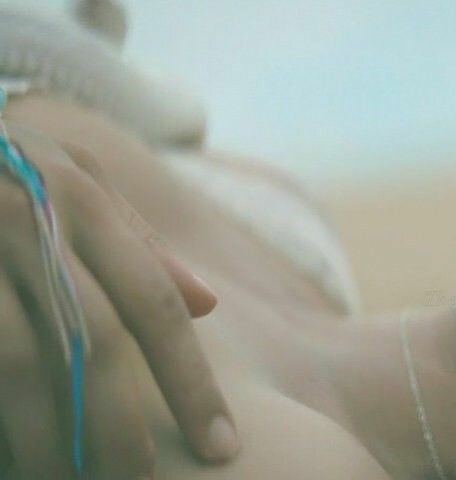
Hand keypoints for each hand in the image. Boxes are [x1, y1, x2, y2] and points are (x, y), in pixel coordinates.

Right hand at [0, 125, 237, 477]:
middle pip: (96, 343)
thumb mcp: (74, 176)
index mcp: (80, 198)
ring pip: (25, 364)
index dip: (191, 381)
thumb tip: (210, 304)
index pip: (155, 303)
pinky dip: (0, 414)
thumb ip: (139, 239)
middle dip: (123, 425)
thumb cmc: (9, 161)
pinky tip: (15, 458)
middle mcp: (30, 223)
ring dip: (52, 436)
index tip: (222, 445)